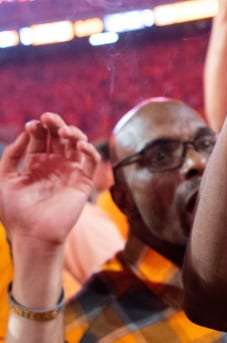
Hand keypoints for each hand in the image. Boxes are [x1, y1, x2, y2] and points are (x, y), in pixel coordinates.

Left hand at [0, 113, 98, 248]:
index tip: (32, 124)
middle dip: (55, 124)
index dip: (38, 128)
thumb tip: (24, 134)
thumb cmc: (15, 212)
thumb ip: (10, 156)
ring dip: (73, 133)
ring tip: (63, 131)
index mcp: (36, 164)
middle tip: (49, 117)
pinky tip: (79, 145)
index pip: (40, 138)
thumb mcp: (3, 180)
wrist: (32, 235)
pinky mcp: (84, 181)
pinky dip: (89, 150)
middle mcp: (54, 165)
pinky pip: (91, 161)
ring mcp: (70, 171)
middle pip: (59, 137)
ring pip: (77, 144)